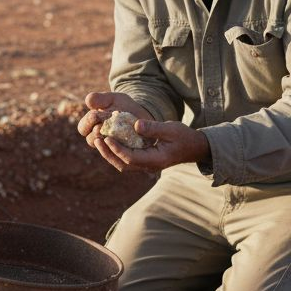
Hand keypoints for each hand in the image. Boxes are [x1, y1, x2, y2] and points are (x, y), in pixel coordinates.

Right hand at [77, 91, 147, 151]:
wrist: (140, 114)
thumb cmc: (122, 105)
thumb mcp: (112, 98)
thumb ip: (99, 98)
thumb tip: (89, 102)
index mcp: (91, 126)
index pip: (83, 128)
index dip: (88, 123)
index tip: (95, 115)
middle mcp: (98, 139)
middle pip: (91, 140)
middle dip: (96, 133)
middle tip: (102, 127)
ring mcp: (110, 147)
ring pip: (105, 150)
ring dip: (107, 141)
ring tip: (113, 134)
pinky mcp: (124, 153)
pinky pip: (120, 156)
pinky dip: (122, 148)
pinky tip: (127, 139)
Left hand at [96, 118, 210, 172]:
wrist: (193, 147)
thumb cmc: (184, 137)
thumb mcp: (171, 129)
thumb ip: (153, 128)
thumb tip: (136, 124)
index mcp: (156, 160)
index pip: (131, 158)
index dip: (117, 149)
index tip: (107, 138)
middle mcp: (149, 166)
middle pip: (123, 164)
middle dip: (108, 153)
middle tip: (96, 140)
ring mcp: (147, 165)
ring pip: (123, 164)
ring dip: (110, 154)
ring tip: (99, 141)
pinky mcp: (145, 161)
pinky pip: (127, 160)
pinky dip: (116, 152)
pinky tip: (109, 142)